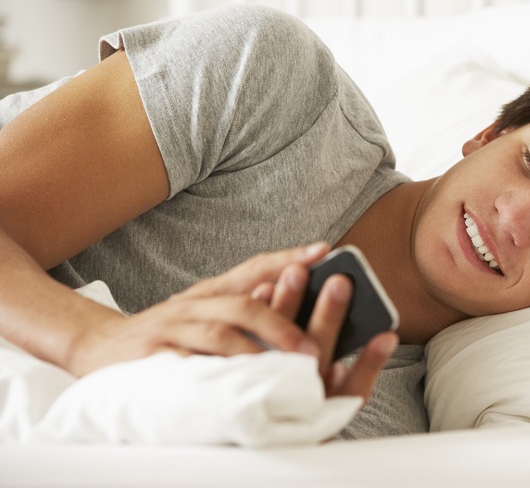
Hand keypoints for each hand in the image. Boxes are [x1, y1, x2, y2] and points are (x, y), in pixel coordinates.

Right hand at [67, 243, 397, 400]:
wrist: (99, 345)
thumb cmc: (169, 332)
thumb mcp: (205, 311)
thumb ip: (244, 305)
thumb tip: (296, 302)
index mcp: (212, 292)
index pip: (254, 268)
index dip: (288, 258)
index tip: (324, 251)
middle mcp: (194, 304)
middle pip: (242, 303)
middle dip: (281, 321)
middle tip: (312, 346)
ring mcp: (172, 328)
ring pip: (218, 333)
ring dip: (255, 350)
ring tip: (284, 369)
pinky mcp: (152, 356)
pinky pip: (187, 365)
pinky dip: (213, 373)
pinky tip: (236, 384)